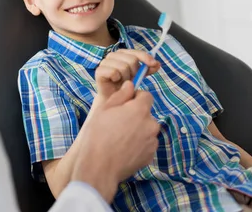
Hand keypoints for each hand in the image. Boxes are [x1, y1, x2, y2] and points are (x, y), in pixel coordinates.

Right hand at [71, 81, 159, 202]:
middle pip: (147, 114)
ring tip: (120, 138)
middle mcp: (151, 124)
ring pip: (147, 129)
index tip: (125, 104)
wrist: (99, 166)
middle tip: (118, 123)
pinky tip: (124, 148)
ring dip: (138, 130)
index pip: (146, 95)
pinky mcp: (150, 155)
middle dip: (136, 115)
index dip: (135, 97)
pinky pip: (146, 144)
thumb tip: (130, 85)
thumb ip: (121, 95)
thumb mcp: (104, 109)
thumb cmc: (98, 135)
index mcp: (140, 110)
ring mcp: (152, 141)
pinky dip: (138, 144)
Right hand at [95, 49, 159, 99]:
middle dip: (134, 72)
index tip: (153, 64)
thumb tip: (157, 64)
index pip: (136, 52)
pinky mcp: (99, 71)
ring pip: (123, 67)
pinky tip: (115, 81)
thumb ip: (147, 69)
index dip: (145, 57)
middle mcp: (113, 55)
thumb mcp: (138, 76)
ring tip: (122, 83)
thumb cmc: (125, 85)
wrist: (113, 98)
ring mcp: (105, 62)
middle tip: (131, 80)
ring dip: (126, 78)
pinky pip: (113, 72)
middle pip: (131, 60)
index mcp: (123, 54)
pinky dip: (117, 78)